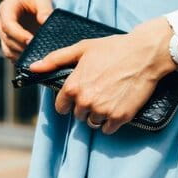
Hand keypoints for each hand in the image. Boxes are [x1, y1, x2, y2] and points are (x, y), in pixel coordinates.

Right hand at [0, 0, 53, 61]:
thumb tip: (45, 22)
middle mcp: (1, 21)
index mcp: (6, 8)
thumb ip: (45, 8)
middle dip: (21, 47)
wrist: (40, 2)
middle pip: (7, 39)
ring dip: (21, 56)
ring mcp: (4, 34)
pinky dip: (22, 60)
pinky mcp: (9, 43)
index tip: (32, 41)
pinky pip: (12, 55)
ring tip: (37, 59)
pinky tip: (34, 61)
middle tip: (38, 54)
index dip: (19, 35)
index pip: (7, 25)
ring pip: (8, 50)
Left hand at [28, 17, 176, 133]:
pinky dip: (111, 122)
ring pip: (93, 123)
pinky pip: (108, 129)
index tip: (78, 96)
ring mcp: (103, 110)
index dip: (69, 101)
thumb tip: (33, 68)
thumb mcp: (82, 49)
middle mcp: (85, 101)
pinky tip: (117, 106)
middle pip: (78, 115)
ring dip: (98, 115)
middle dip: (85, 107)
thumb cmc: (113, 48)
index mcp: (73, 86)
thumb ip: (55, 59)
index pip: (61, 107)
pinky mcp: (120, 117)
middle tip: (99, 92)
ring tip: (109, 98)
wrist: (144, 54)